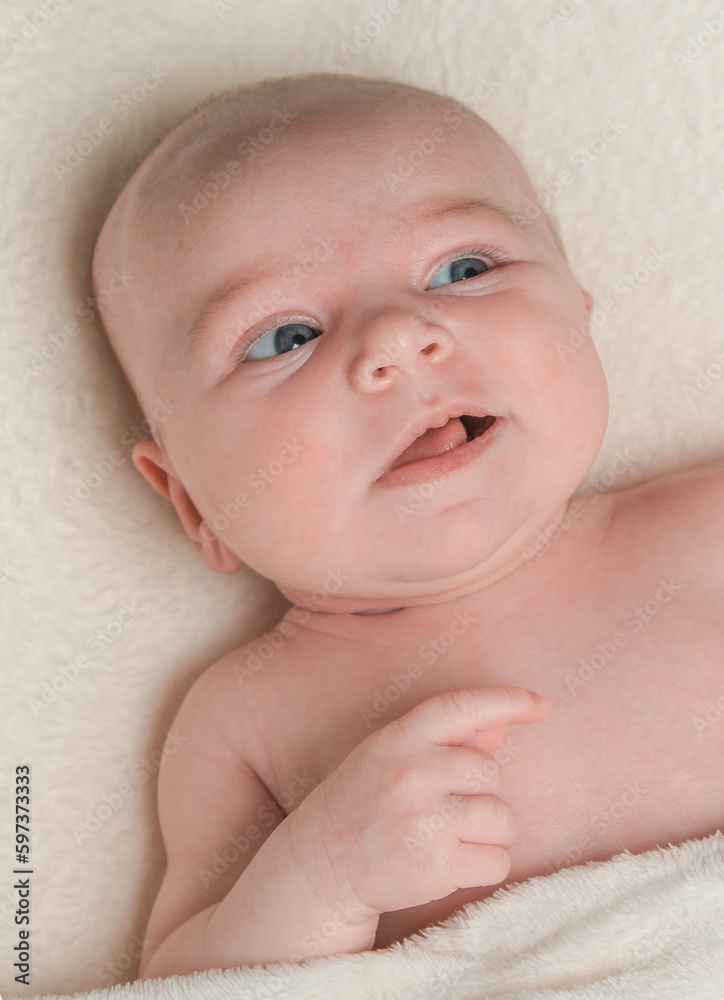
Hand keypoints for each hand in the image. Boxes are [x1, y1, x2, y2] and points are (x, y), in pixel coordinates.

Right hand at [287, 685, 549, 918]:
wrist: (320, 863)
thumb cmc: (367, 801)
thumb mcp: (395, 755)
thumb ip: (448, 740)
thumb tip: (503, 722)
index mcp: (400, 738)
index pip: (463, 707)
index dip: (508, 700)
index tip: (541, 705)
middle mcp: (412, 773)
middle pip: (491, 774)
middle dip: (482, 794)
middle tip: (446, 809)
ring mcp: (423, 820)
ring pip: (502, 820)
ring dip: (488, 833)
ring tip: (448, 838)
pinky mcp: (434, 866)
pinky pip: (497, 862)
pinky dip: (484, 866)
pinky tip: (449, 863)